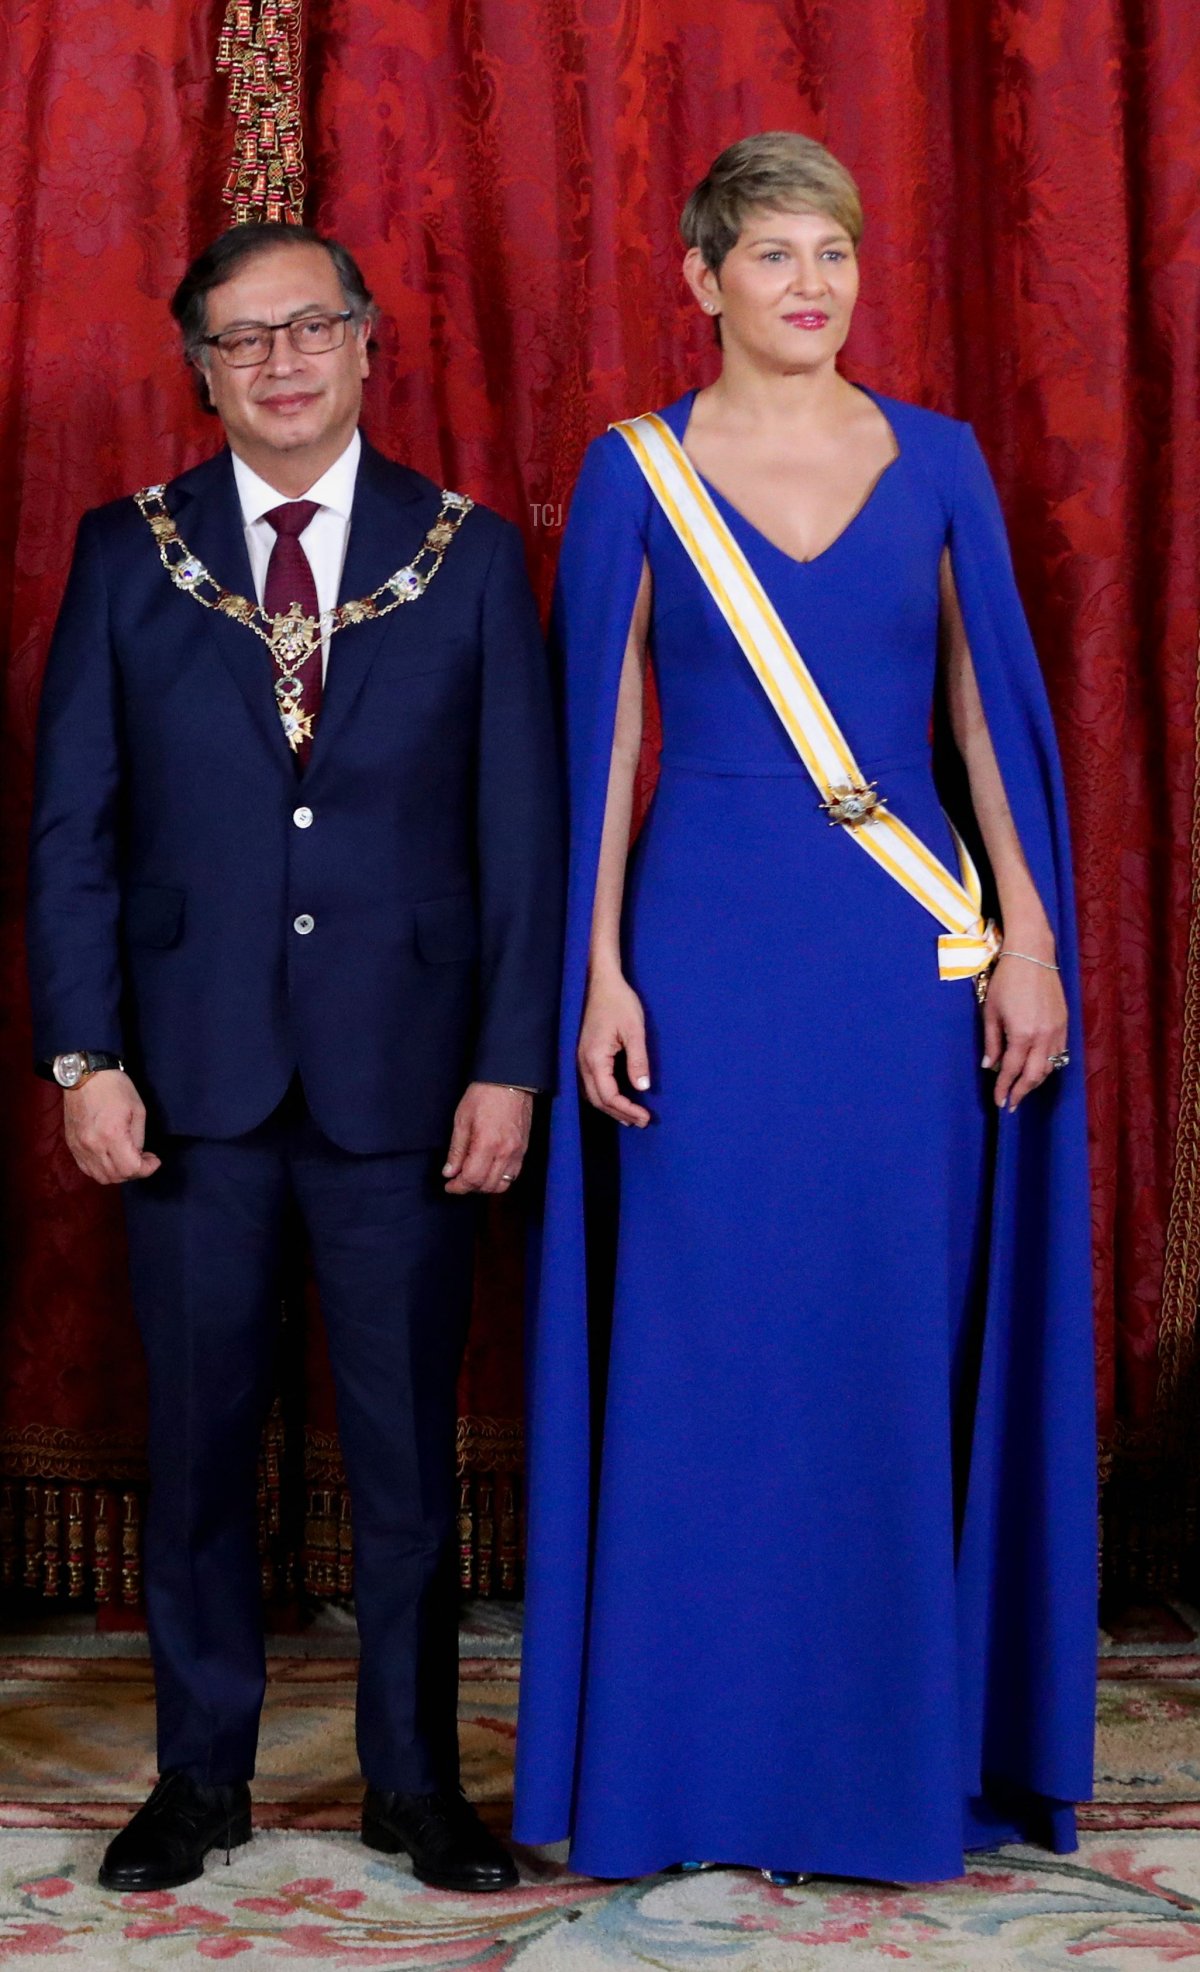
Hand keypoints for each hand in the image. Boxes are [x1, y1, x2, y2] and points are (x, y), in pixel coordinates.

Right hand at [63, 1070, 160, 1183]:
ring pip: (100, 1177)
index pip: (130, 1169)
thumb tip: (138, 1155)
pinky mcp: (72, 1145)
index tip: (154, 1160)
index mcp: (112, 1134)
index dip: (147, 1169)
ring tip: (127, 1160)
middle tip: (143, 1159)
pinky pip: (87, 1169)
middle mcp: (93, 1145)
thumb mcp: (137, 1110)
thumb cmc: (114, 1087)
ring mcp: (79, 1147)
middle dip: (134, 1172)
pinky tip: (111, 1159)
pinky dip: (101, 1170)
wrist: (83, 1075)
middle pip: (116, 1176)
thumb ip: (138, 1137)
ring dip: (118, 1174)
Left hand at [443, 1082, 533, 1194]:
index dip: (458, 1187)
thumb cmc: (484, 1095)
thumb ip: (456, 1150)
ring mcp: (517, 1152)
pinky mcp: (524, 1149)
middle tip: (457, 1181)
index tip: (449, 1185)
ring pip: (502, 1184)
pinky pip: (513, 1174)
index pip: (472, 1179)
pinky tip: (488, 1169)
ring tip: (473, 1176)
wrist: (510, 1081)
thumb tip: (449, 1172)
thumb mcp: (462, 1119)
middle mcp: (505, 1152)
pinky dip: (499, 1178)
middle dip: (469, 1188)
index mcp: (487, 1144)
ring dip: (485, 1186)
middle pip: (487, 1186)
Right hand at [577, 968, 651, 1125]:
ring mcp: (578, 1059)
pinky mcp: (581, 1054)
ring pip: (590, 1094)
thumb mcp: (635, 1029)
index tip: (646, 1117)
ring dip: (610, 1108)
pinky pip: (588, 1084)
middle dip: (620, 1113)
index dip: (627, 1110)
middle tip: (642, 1122)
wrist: (598, 981)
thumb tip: (642, 1088)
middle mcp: (581, 1063)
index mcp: (595, 1058)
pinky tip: (614, 1098)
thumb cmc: (618, 1002)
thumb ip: (638, 1060)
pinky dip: (602, 1096)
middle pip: (598, 1100)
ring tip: (630, 1117)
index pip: (609, 1096)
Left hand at [982, 951, 1068, 1110]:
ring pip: (1050, 1066)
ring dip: (1036, 1080)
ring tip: (1022, 1088)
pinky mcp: (1065, 1023)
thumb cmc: (1006, 981)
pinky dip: (1048, 1065)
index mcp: (1022, 1034)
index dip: (1004, 1089)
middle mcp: (1043, 1036)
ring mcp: (1057, 1030)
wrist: (1032, 956)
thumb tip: (990, 1066)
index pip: (1013, 1071)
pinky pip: (1059, 1053)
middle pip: (1035, 1075)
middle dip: (1022, 1092)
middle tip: (1011, 1104)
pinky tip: (1038, 1068)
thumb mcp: (991, 1012)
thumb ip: (992, 1042)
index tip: (999, 1102)